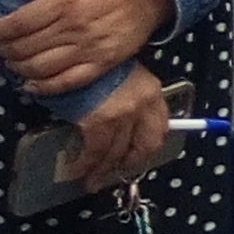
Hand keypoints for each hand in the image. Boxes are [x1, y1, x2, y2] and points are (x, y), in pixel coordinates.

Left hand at [0, 0, 172, 90]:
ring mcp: (87, 50)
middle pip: (25, 48)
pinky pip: (66, 82)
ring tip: (11, 61)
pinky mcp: (99, 65)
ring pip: (41, 68)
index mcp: (64, 1)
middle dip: (3, 50)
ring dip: (18, 68)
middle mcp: (74, 28)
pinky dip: (44, 87)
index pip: (19, 23)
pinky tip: (30, 84)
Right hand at [58, 65, 171, 190]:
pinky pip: (94, 152)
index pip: (160, 131)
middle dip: (126, 165)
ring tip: (91, 181)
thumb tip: (123, 128)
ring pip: (115, 154)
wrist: (73, 52)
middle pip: (142, 148)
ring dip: (101, 171)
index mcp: (151, 93)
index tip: (136, 158)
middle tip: (112, 174)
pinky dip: (85, 165)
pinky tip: (77, 169)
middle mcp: (142, 105)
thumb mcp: (122, 79)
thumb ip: (128, 102)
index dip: (147, 149)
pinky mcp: (99, 121)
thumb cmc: (95, 65)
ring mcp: (122, 114)